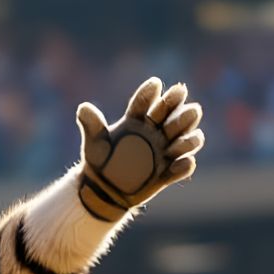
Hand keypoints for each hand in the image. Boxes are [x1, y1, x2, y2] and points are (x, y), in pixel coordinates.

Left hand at [75, 78, 204, 221]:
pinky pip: (181, 169)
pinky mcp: (167, 173)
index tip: (156, 83)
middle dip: (182, 112)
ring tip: (184, 140)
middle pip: (172, 119)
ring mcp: (163, 152)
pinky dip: (183, 166)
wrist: (103, 190)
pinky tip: (182, 164)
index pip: (145, 104)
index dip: (151, 94)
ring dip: (188, 140)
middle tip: (190, 108)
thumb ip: (92, 125)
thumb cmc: (99, 161)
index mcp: (137, 121)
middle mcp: (155, 133)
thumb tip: (82, 108)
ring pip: (184, 141)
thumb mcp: (94, 143)